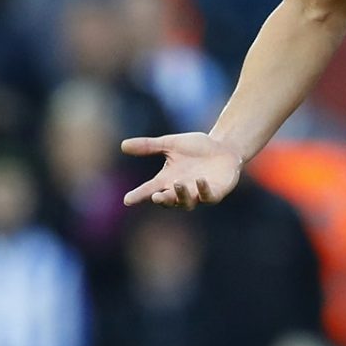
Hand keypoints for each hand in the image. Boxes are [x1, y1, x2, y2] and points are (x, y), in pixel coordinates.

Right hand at [121, 132, 243, 210]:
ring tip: (178, 184)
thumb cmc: (196, 148)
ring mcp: (198, 194)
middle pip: (168, 200)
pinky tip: (200, 180)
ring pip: (187, 202)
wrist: (223, 148)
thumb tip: (122, 145)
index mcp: (167, 180)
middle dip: (163, 199)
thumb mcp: (170, 144)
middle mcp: (181, 190)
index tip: (128, 200)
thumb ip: (149, 146)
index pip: (149, 190)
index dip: (138, 195)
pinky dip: (203, 190)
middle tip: (156, 196)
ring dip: (182, 195)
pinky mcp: (214, 193)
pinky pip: (208, 197)